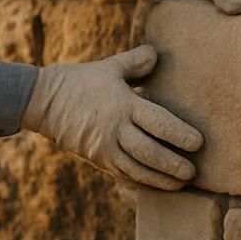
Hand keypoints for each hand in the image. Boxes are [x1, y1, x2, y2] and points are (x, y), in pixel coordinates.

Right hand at [21, 45, 202, 189]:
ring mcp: (104, 148)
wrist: (41, 101)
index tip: (199, 143)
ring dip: (161, 179)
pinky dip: (142, 181)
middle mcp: (114, 129)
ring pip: (137, 169)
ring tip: (182, 183)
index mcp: (122, 104)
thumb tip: (157, 54)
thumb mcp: (109, 66)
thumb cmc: (79, 81)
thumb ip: (136, 62)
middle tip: (194, 172)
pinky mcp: (96, 159)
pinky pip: (123, 174)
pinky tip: (158, 185)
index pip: (157, 122)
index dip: (179, 134)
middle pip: (149, 152)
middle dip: (173, 164)